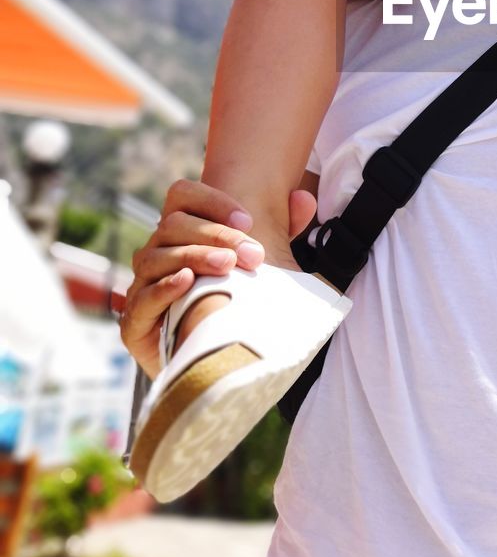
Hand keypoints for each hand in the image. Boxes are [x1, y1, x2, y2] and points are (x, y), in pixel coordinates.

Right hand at [119, 180, 315, 378]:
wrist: (216, 361)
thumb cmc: (240, 301)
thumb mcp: (265, 262)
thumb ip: (284, 228)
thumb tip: (303, 199)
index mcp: (182, 232)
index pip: (182, 195)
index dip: (212, 200)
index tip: (248, 220)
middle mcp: (157, 253)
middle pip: (173, 224)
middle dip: (215, 234)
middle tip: (252, 253)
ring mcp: (141, 287)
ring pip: (156, 257)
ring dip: (194, 257)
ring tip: (227, 265)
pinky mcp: (134, 324)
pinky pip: (141, 300)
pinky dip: (164, 288)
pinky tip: (188, 283)